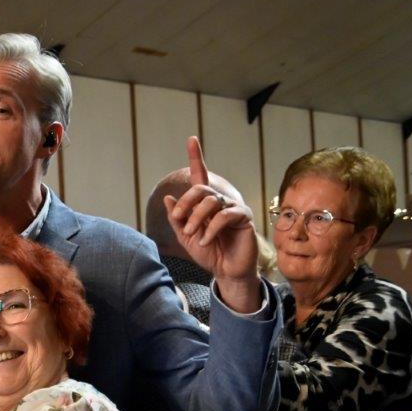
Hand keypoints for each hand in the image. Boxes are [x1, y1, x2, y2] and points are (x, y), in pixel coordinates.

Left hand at [164, 136, 259, 311]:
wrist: (226, 272)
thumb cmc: (209, 253)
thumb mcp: (185, 237)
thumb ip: (176, 219)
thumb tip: (167, 198)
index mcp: (205, 204)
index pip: (200, 176)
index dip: (196, 156)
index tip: (191, 139)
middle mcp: (220, 201)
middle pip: (201, 189)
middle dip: (185, 204)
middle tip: (178, 219)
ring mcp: (233, 207)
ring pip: (211, 201)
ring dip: (196, 218)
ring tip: (191, 234)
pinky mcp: (244, 217)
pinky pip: (223, 216)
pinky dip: (211, 228)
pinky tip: (205, 240)